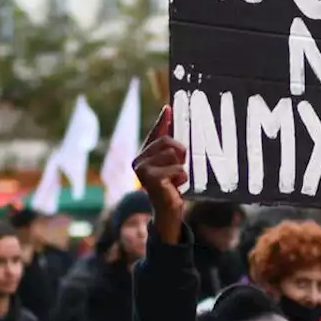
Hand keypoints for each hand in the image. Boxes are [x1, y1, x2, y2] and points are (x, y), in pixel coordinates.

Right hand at [133, 106, 188, 243]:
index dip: (163, 121)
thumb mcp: (171, 163)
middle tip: (179, 168)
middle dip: (180, 154)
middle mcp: (138, 161)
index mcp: (142, 155)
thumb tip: (168, 110)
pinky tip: (175, 187)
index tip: (169, 108)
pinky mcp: (152, 179)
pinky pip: (178, 168)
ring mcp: (143, 170)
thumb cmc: (170, 186)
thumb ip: (169, 142)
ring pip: (174, 154)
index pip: (156, 133)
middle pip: (169, 141)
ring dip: (182, 168)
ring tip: (175, 180)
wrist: (168, 212)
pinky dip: (182, 178)